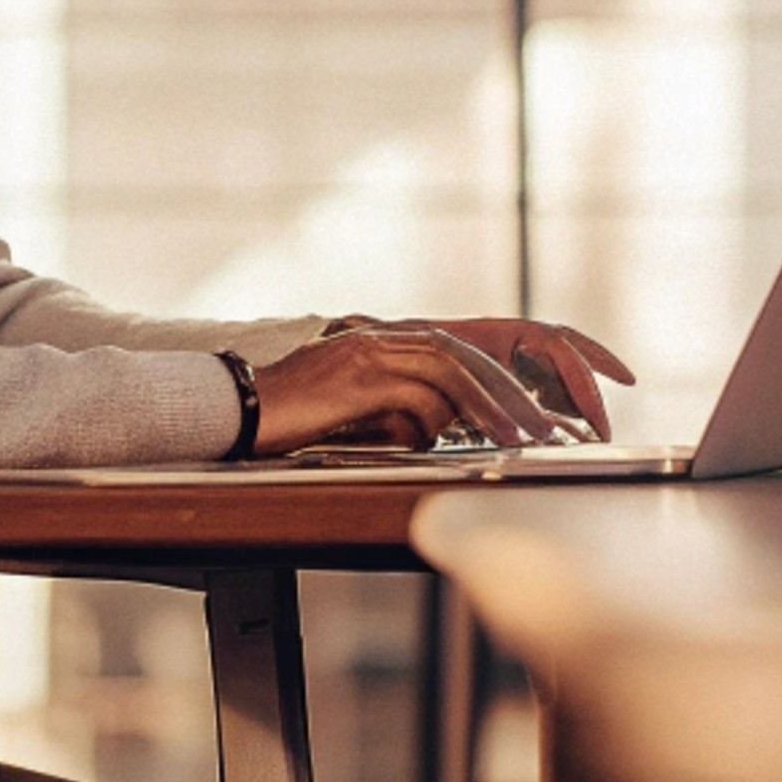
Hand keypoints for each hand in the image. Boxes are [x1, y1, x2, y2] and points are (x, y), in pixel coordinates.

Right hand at [256, 323, 606, 453]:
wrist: (237, 410)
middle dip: (511, 395)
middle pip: (466, 358)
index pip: (458, 353)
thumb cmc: (292, 418)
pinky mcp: (359, 373)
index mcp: (386, 344)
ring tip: (520, 440)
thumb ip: (400, 405)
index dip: (500, 380)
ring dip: (491, 408)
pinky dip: (434, 421)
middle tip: (543, 431)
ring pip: (452, 371)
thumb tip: (440, 424)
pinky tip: (435, 442)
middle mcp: (383, 339)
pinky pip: (417, 393)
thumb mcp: (357, 408)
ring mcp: (371, 351)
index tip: (533, 411)